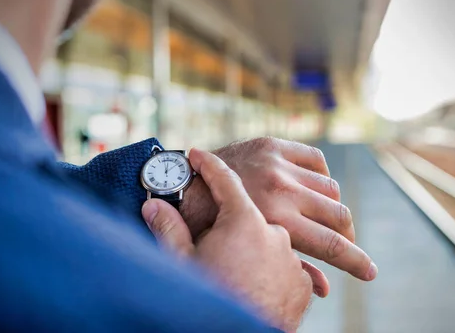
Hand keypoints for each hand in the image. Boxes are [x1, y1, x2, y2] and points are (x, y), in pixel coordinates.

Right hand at [142, 149, 318, 331]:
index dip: (208, 164)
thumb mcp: (181, 263)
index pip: (224, 180)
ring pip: (268, 244)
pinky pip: (283, 267)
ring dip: (252, 251)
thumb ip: (169, 228)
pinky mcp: (302, 284)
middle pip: (248, 217)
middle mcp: (274, 233)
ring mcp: (291, 259)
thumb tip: (152, 205)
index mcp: (243, 221)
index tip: (197, 154)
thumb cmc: (206, 300)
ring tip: (232, 274)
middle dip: (230, 227)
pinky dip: (269, 271)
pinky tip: (251, 286)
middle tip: (211, 247)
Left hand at [181, 137, 376, 281]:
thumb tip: (324, 288)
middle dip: (346, 236)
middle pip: (339, 216)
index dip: (356, 261)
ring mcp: (279, 164)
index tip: (370, 272)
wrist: (177, 183)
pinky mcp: (273, 145)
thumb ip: (290, 266)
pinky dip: (321, 175)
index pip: (332, 245)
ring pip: (331, 189)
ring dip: (332, 207)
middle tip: (343, 243)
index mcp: (276, 219)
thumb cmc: (207, 225)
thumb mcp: (245, 252)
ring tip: (323, 218)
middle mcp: (283, 189)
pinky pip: (316, 160)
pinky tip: (312, 187)